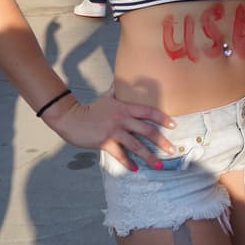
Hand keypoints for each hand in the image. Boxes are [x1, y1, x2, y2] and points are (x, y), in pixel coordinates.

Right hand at [41, 86, 177, 171]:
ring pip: (136, 145)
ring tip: (159, 165)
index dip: (162, 118)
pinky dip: (128, 162)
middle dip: (161, 141)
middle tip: (172, 149)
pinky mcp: (104, 142)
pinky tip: (136, 169)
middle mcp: (122, 119)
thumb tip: (121, 76)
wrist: (71, 118)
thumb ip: (117, 89)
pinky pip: (119, 154)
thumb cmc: (92, 109)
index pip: (148, 111)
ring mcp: (113, 131)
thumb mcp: (107, 97)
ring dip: (149, 156)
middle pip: (146, 130)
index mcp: (125, 108)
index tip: (173, 125)